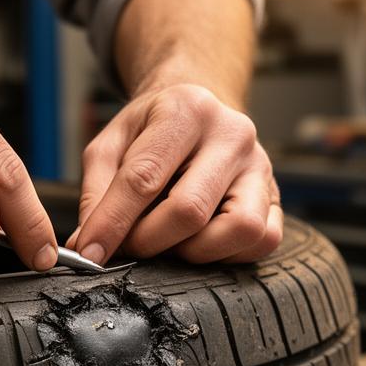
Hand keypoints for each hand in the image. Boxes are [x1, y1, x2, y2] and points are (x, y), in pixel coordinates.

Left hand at [69, 83, 281, 265]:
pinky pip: (264, 240)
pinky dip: (229, 254)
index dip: (112, 223)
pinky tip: (202, 243)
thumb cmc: (152, 132)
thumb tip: (89, 244)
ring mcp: (261, 166)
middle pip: (190, 210)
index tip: (90, 253)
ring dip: (195, 251)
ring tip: (171, 242)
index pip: (144, 178)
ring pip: (239, 229)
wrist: (199, 113)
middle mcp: (232, 134)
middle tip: (130, 245)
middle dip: (149, 241)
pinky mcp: (276, 196)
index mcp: (186, 110)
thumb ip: (95, 192)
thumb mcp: (111, 144)